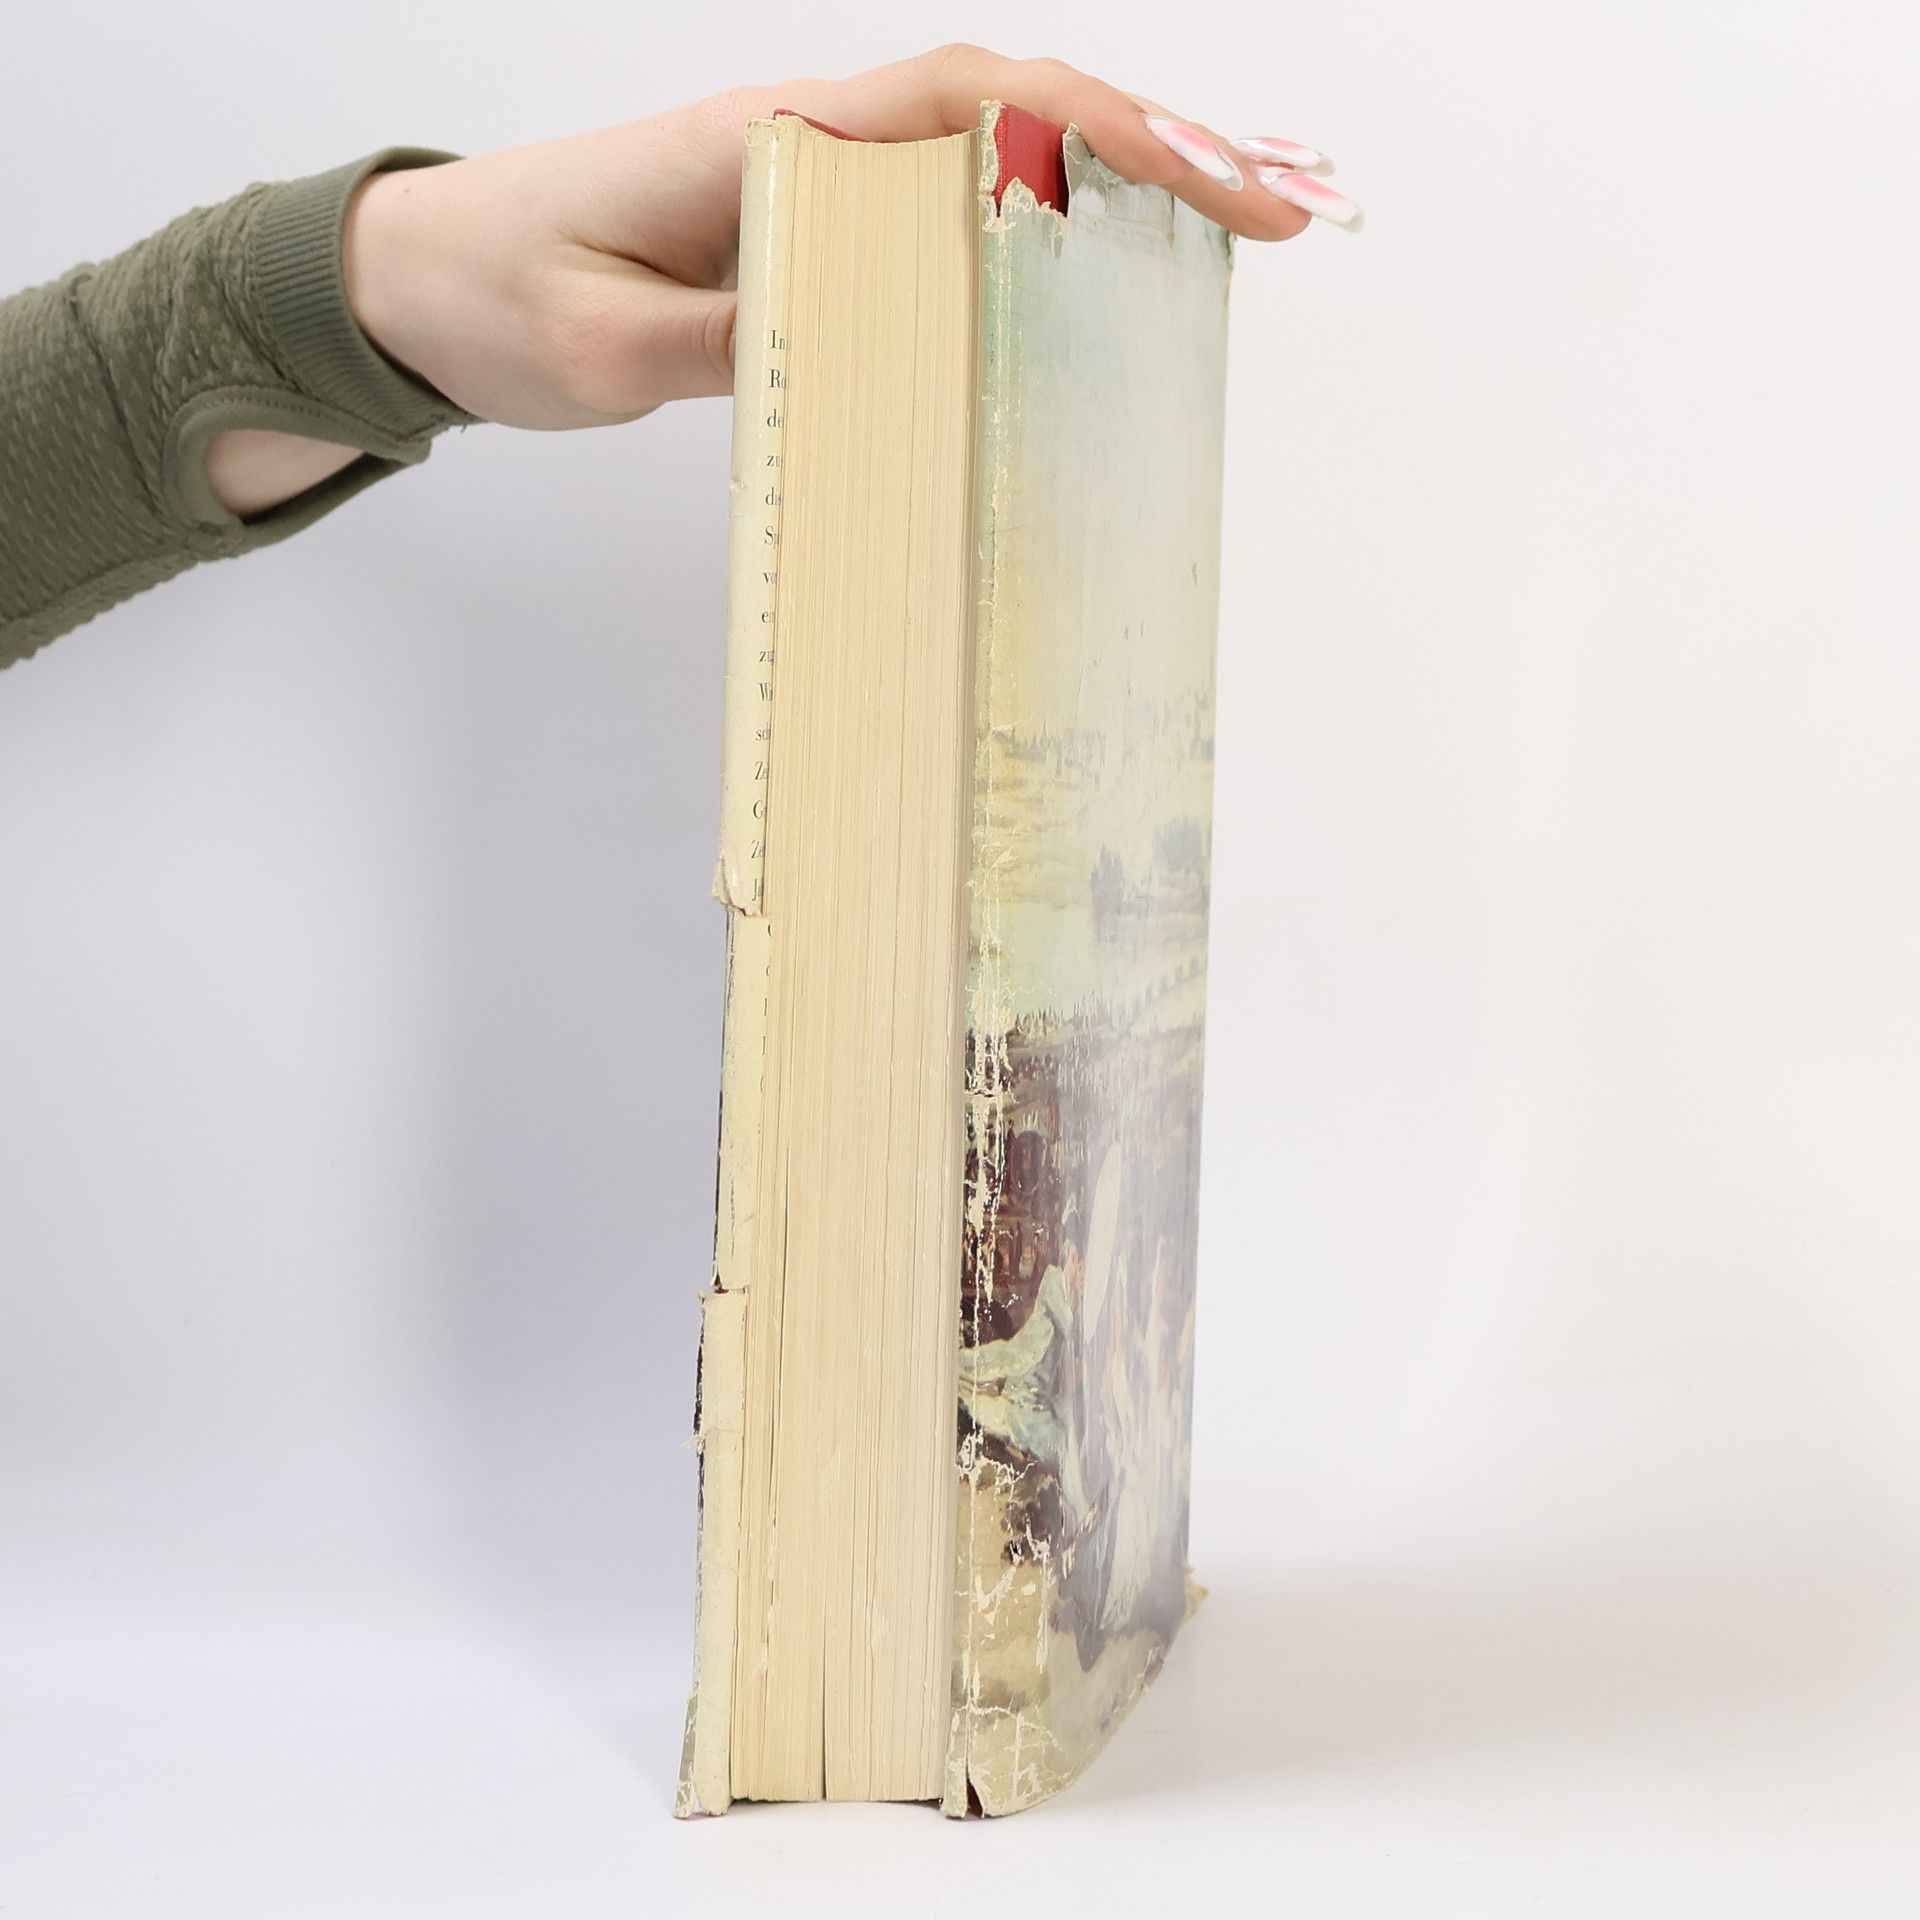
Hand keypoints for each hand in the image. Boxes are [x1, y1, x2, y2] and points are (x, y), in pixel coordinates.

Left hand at [207, 47, 1360, 510]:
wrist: (421, 280)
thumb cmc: (497, 295)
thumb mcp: (600, 347)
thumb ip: (728, 342)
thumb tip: (855, 346)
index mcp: (770, 142)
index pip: (972, 106)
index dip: (1106, 135)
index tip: (1215, 179)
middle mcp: (810, 141)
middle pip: (1021, 116)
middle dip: (1168, 151)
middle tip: (1296, 204)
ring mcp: (818, 183)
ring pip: (1000, 159)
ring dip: (1130, 184)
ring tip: (1255, 219)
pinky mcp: (812, 233)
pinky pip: (950, 218)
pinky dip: (1047, 227)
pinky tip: (1115, 258)